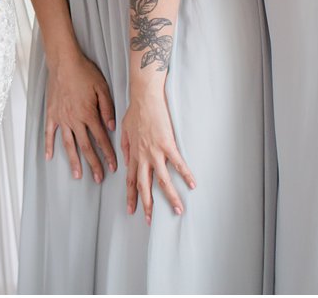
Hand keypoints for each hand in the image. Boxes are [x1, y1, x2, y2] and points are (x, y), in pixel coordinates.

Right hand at [43, 50, 117, 182]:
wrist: (63, 62)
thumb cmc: (84, 72)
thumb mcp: (102, 88)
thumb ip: (108, 109)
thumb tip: (111, 128)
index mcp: (89, 114)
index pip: (101, 139)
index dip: (108, 154)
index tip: (113, 167)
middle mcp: (75, 120)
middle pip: (86, 147)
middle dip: (94, 164)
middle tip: (98, 178)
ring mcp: (61, 118)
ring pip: (68, 144)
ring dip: (73, 160)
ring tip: (77, 175)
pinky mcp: (51, 114)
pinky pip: (49, 133)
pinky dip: (49, 146)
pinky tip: (49, 157)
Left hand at [120, 77, 194, 221]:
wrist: (144, 97)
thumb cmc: (135, 111)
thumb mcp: (124, 130)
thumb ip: (125, 147)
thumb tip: (126, 161)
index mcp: (133, 154)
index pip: (130, 180)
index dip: (131, 196)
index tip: (132, 210)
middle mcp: (143, 156)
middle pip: (144, 185)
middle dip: (147, 204)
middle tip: (150, 220)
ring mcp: (155, 151)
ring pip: (162, 180)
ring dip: (170, 196)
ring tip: (178, 210)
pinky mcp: (168, 144)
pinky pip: (178, 163)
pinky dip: (186, 174)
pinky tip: (192, 184)